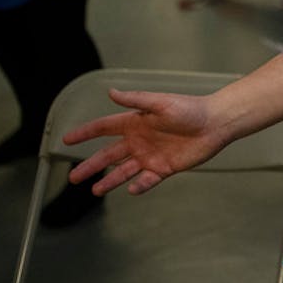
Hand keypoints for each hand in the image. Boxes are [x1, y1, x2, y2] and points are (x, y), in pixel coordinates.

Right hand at [64, 90, 225, 195]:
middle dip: (90, 166)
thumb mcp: (161, 103)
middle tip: (73, 177)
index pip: (104, 128)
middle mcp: (139, 140)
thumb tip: (111, 92)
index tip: (66, 139)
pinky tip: (131, 189)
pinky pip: (147, 180)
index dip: (85, 133)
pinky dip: (139, 185)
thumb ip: (135, 100)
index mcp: (135, 122)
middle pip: (108, 155)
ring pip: (124, 171)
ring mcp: (151, 155)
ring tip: (94, 190)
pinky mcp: (165, 167)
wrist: (216, 123)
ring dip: (109, 180)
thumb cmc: (190, 109)